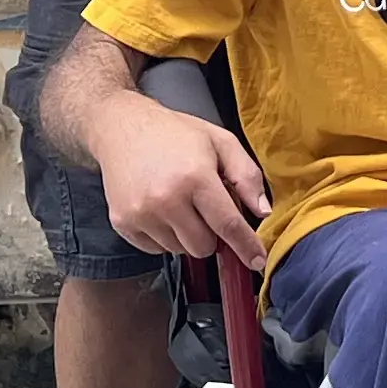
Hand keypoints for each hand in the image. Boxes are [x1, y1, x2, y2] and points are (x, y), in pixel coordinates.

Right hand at [86, 93, 270, 259]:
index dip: (246, 246)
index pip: (228, 225)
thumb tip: (264, 211)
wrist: (122, 127)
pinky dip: (164, 236)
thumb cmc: (174, 134)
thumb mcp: (220, 142)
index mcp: (196, 177)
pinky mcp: (123, 223)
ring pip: (180, 250)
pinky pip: (156, 250)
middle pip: (203, 247)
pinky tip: (160, 209)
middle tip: (203, 208)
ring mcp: (141, 214)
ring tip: (178, 203)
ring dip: (186, 234)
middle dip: (211, 234)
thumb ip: (247, 176)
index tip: (257, 261)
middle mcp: (166, 199)